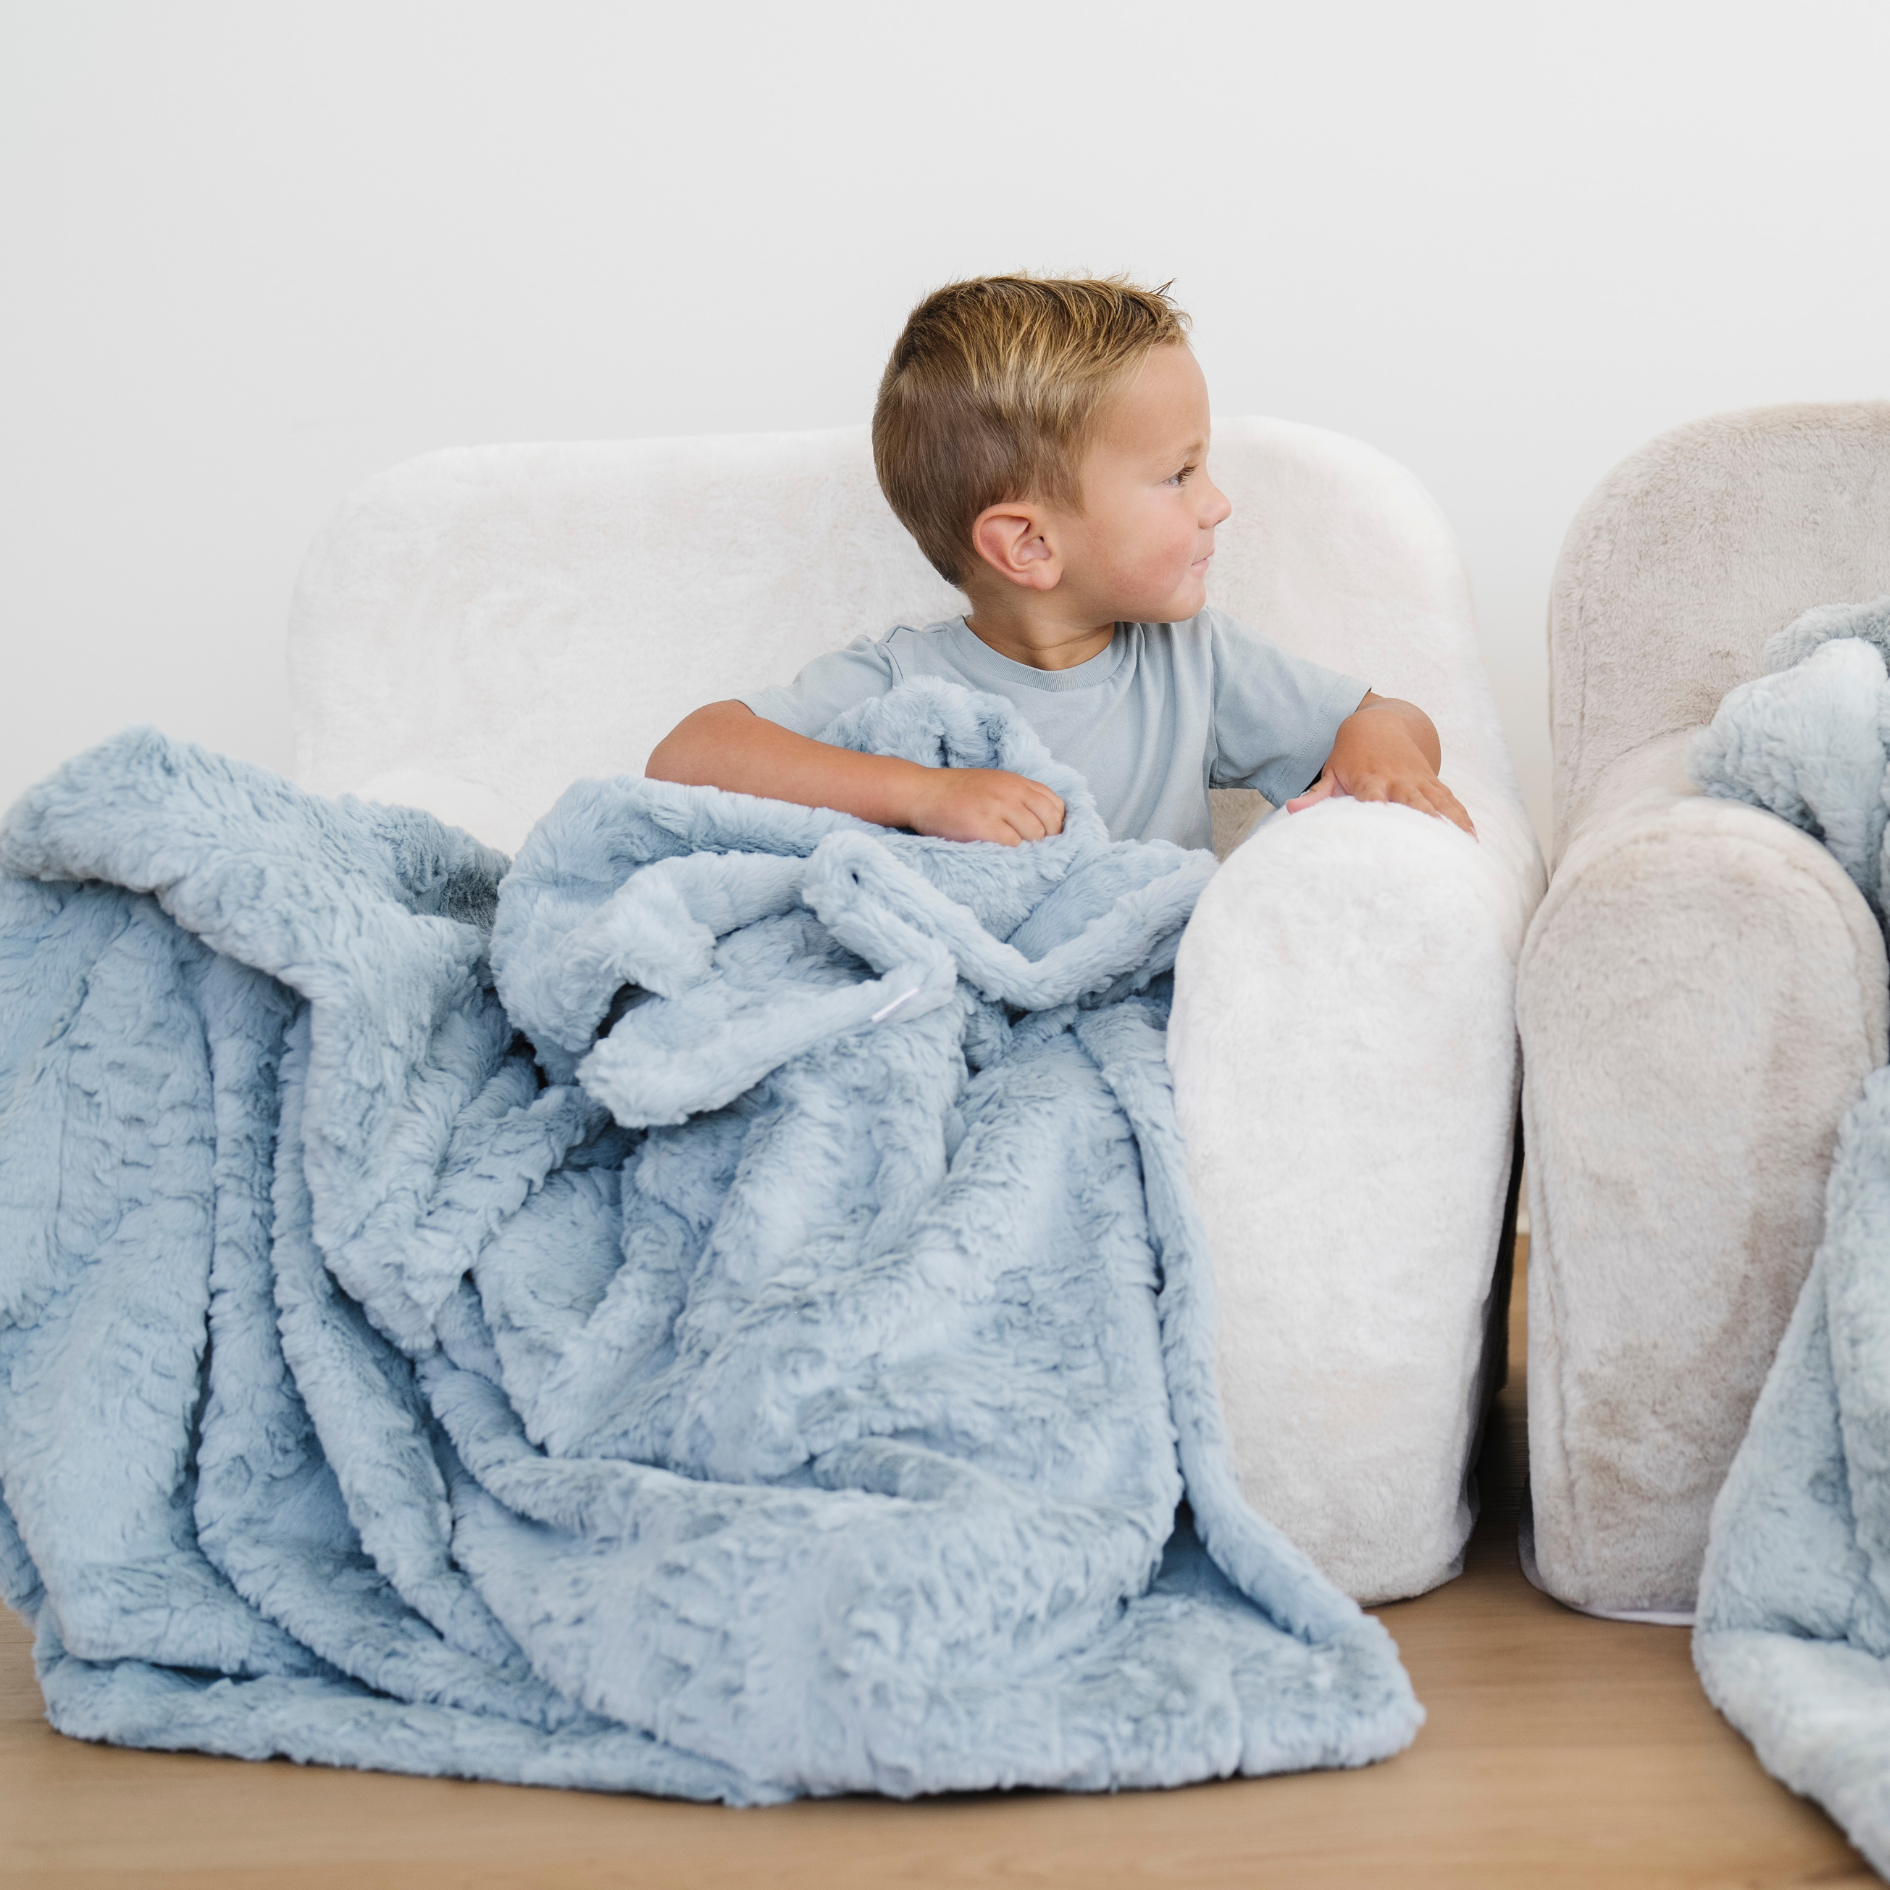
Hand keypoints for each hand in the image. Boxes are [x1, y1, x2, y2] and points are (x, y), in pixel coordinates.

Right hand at [904, 767, 1065, 844]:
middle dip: (1048, 843)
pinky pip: (1013, 845)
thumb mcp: (994, 784)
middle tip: (1036, 855)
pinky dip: (1014, 855)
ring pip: (1035, 837)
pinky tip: (1004, 857)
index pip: (1056, 806)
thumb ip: (1018, 797)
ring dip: (1031, 851)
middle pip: (1050, 824)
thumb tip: (1044, 826)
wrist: (921, 792)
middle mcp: (1012, 792)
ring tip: (1020, 858)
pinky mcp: (983, 825)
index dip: (1057, 827)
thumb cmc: (956, 793)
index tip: (1049, 841)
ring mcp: (998, 807)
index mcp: (1017, 782)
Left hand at [1286, 699, 1475, 836]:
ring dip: (1449, 824)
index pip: (1373, 797)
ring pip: (1437, 802)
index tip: (1384, 826)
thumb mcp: (1331, 772)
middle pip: (1412, 802)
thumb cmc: (1350, 755)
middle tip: (1434, 848)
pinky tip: (1471, 839)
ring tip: (1462, 848)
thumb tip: (1290, 808)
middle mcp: (1398, 780)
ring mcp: (1418, 780)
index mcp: (1370, 779)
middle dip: (1423, 823)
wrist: (1380, 723)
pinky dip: (1461, 818)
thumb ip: (1316, 795)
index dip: (1379, 810)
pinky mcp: (1433, 782)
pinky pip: (1450, 801)